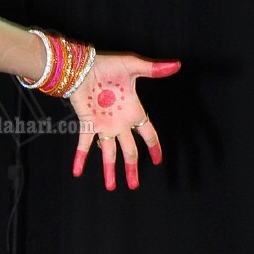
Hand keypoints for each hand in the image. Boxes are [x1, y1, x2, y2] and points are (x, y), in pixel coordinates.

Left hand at [69, 52, 180, 191]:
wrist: (81, 66)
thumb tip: (177, 65)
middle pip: (129, 151)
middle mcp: (119, 122)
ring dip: (109, 170)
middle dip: (132, 168)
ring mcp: (103, 125)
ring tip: (111, 188)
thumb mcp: (132, 65)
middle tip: (134, 186)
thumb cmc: (107, 64)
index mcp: (133, 111)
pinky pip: (84, 144)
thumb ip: (153, 69)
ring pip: (108, 153)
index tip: (158, 160)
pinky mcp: (87, 123)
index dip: (154, 147)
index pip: (148, 134)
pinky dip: (80, 158)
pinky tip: (76, 172)